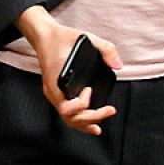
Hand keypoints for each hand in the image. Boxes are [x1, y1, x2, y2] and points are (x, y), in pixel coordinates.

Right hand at [15, 5, 123, 135]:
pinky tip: (90, 123)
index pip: (66, 107)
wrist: (45, 36)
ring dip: (84, 124)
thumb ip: (105, 49)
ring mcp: (54, 94)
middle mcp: (53, 92)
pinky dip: (78, 120)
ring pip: (67, 119)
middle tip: (110, 110)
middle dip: (91, 118)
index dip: (82, 104)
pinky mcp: (57, 93)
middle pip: (70, 117)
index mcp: (55, 82)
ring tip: (98, 128)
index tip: (89, 90)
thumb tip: (118, 65)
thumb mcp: (86, 38)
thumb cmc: (62, 38)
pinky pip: (67, 113)